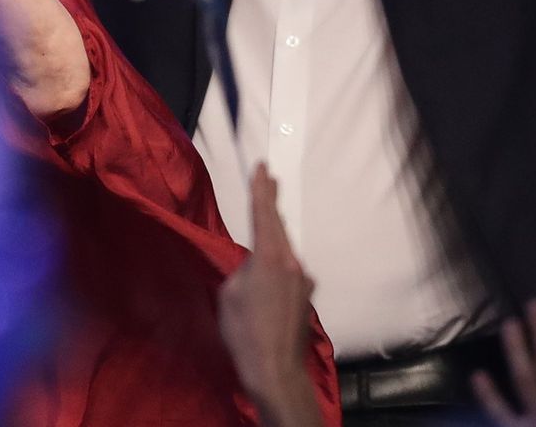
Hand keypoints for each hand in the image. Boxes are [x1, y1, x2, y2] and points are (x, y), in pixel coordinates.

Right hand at [218, 164, 319, 417]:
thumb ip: (242, 269)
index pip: (264, 214)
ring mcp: (303, 279)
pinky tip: (266, 270)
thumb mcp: (229, 294)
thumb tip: (253, 264)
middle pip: (279, 226)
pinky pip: (289, 269)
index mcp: (270, 258)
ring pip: (285, 248)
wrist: (275, 369)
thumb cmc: (244, 332)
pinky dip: (277, 261)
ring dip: (274, 234)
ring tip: (265, 217)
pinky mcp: (306, 295)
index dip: (261, 188)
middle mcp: (292, 263)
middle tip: (270, 176)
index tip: (262, 166)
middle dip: (271, 201)